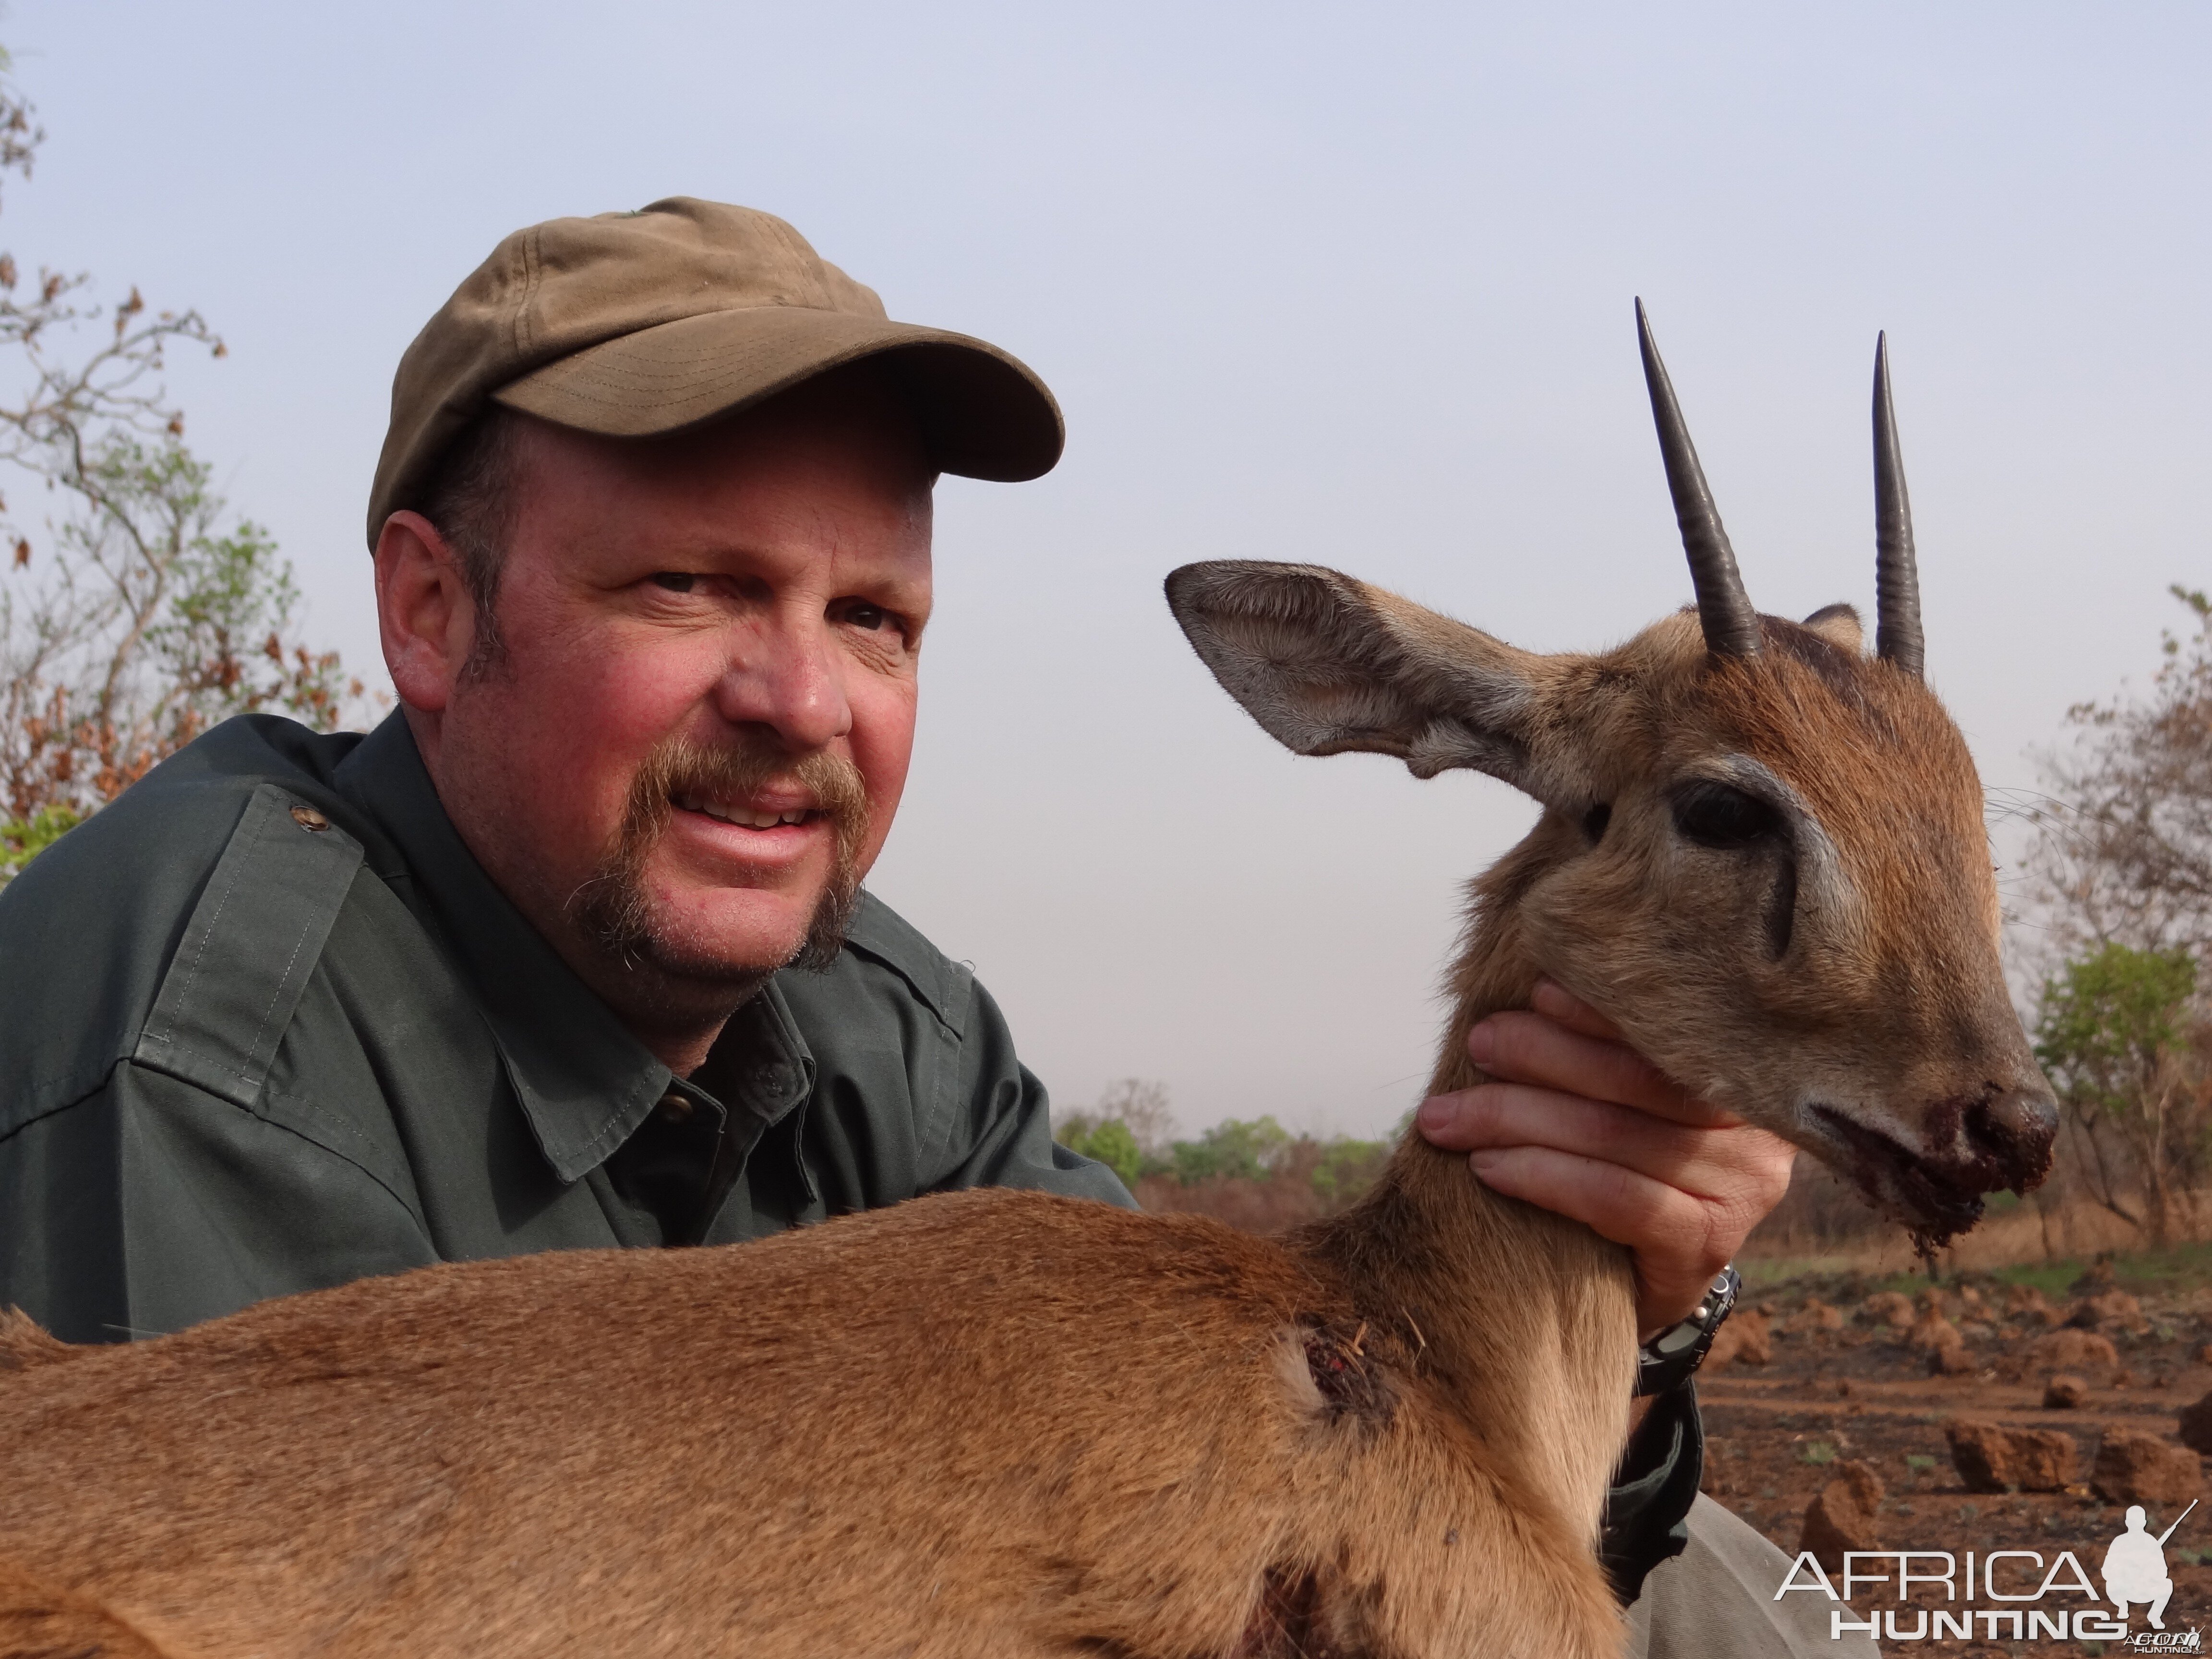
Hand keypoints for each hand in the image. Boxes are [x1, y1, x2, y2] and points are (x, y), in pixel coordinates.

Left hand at [1414, 979, 1794, 1340]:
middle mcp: (1756, 1127)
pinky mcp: (1707, 1244)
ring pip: (1612, 1135)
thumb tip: (1523, 987)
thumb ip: (1597, 1052)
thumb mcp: (1620, 1101)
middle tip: (1477, 1046)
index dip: (1596, 1008)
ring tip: (1449, 1115)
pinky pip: (1615, 1198)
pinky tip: (1487, 1167)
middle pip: (1632, 1077)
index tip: (1530, 990)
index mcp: (1741, 1072)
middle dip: (1540, 1055)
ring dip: (1516, 1118)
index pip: (1665, 1028)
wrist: (1643, 1285)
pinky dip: (1542, 1176)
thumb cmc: (1620, 1170)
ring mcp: (1741, 1189)